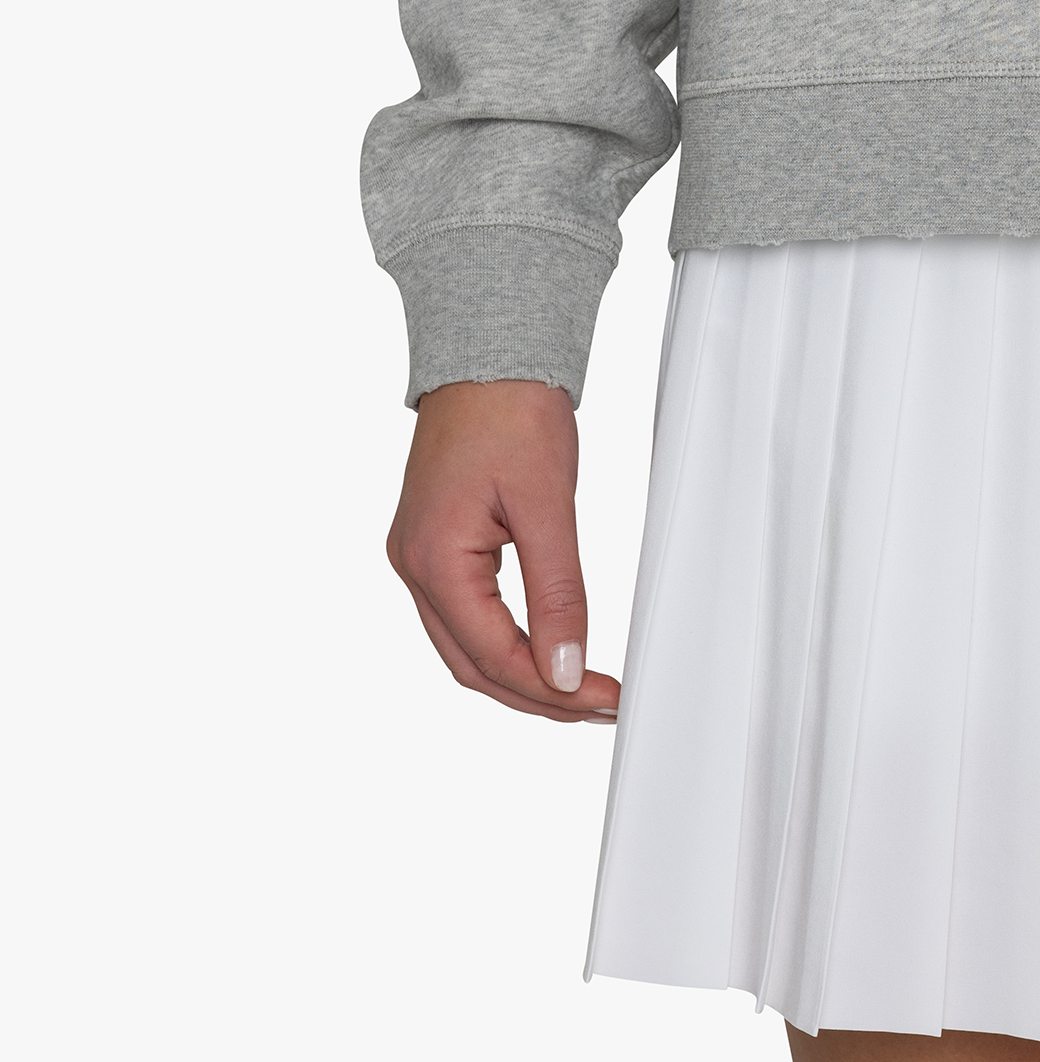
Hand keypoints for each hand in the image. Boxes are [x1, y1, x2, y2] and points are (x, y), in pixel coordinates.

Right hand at [387, 379, 620, 722]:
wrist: (488, 353)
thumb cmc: (511, 410)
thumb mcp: (546, 503)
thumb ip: (558, 592)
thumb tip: (567, 669)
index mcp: (433, 558)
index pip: (494, 654)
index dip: (552, 689)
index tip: (604, 699)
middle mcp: (413, 565)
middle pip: (472, 664)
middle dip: (537, 695)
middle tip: (600, 708)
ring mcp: (418, 556)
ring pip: (465, 647)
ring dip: (520, 675)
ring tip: (580, 691)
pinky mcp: (434, 544)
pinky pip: (464, 616)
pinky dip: (504, 643)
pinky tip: (542, 653)